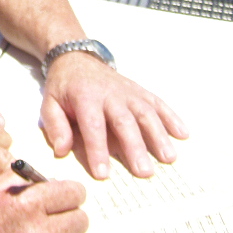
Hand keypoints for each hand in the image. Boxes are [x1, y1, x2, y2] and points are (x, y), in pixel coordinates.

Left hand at [40, 52, 187, 179]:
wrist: (77, 58)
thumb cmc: (63, 87)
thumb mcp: (49, 102)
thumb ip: (55, 126)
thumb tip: (61, 151)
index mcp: (85, 97)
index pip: (93, 126)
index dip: (97, 150)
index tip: (103, 174)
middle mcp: (110, 94)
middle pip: (125, 122)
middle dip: (135, 147)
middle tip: (144, 173)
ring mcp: (128, 92)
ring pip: (146, 113)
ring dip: (159, 135)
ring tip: (169, 158)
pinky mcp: (140, 91)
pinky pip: (158, 103)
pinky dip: (172, 117)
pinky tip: (183, 134)